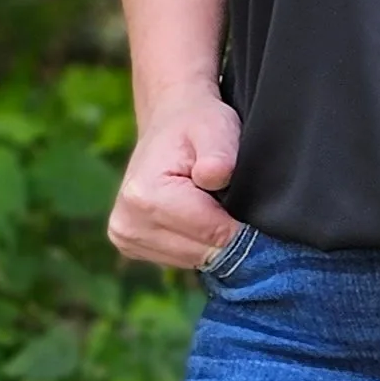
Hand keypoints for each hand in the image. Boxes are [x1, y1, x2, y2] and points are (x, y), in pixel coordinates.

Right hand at [109, 88, 243, 269]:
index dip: (243, 225)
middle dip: (229, 235)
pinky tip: (197, 216)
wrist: (169, 120)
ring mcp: (125, 238)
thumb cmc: (198, 124)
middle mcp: (127, 223)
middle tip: (234, 202)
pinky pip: (183, 260)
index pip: (213, 234)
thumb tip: (214, 176)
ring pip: (196, 261)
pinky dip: (198, 243)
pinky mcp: (131, 245)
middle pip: (204, 253)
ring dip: (212, 240)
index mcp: (145, 196)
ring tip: (212, 204)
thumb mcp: (215, 128)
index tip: (254, 207)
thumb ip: (219, 155)